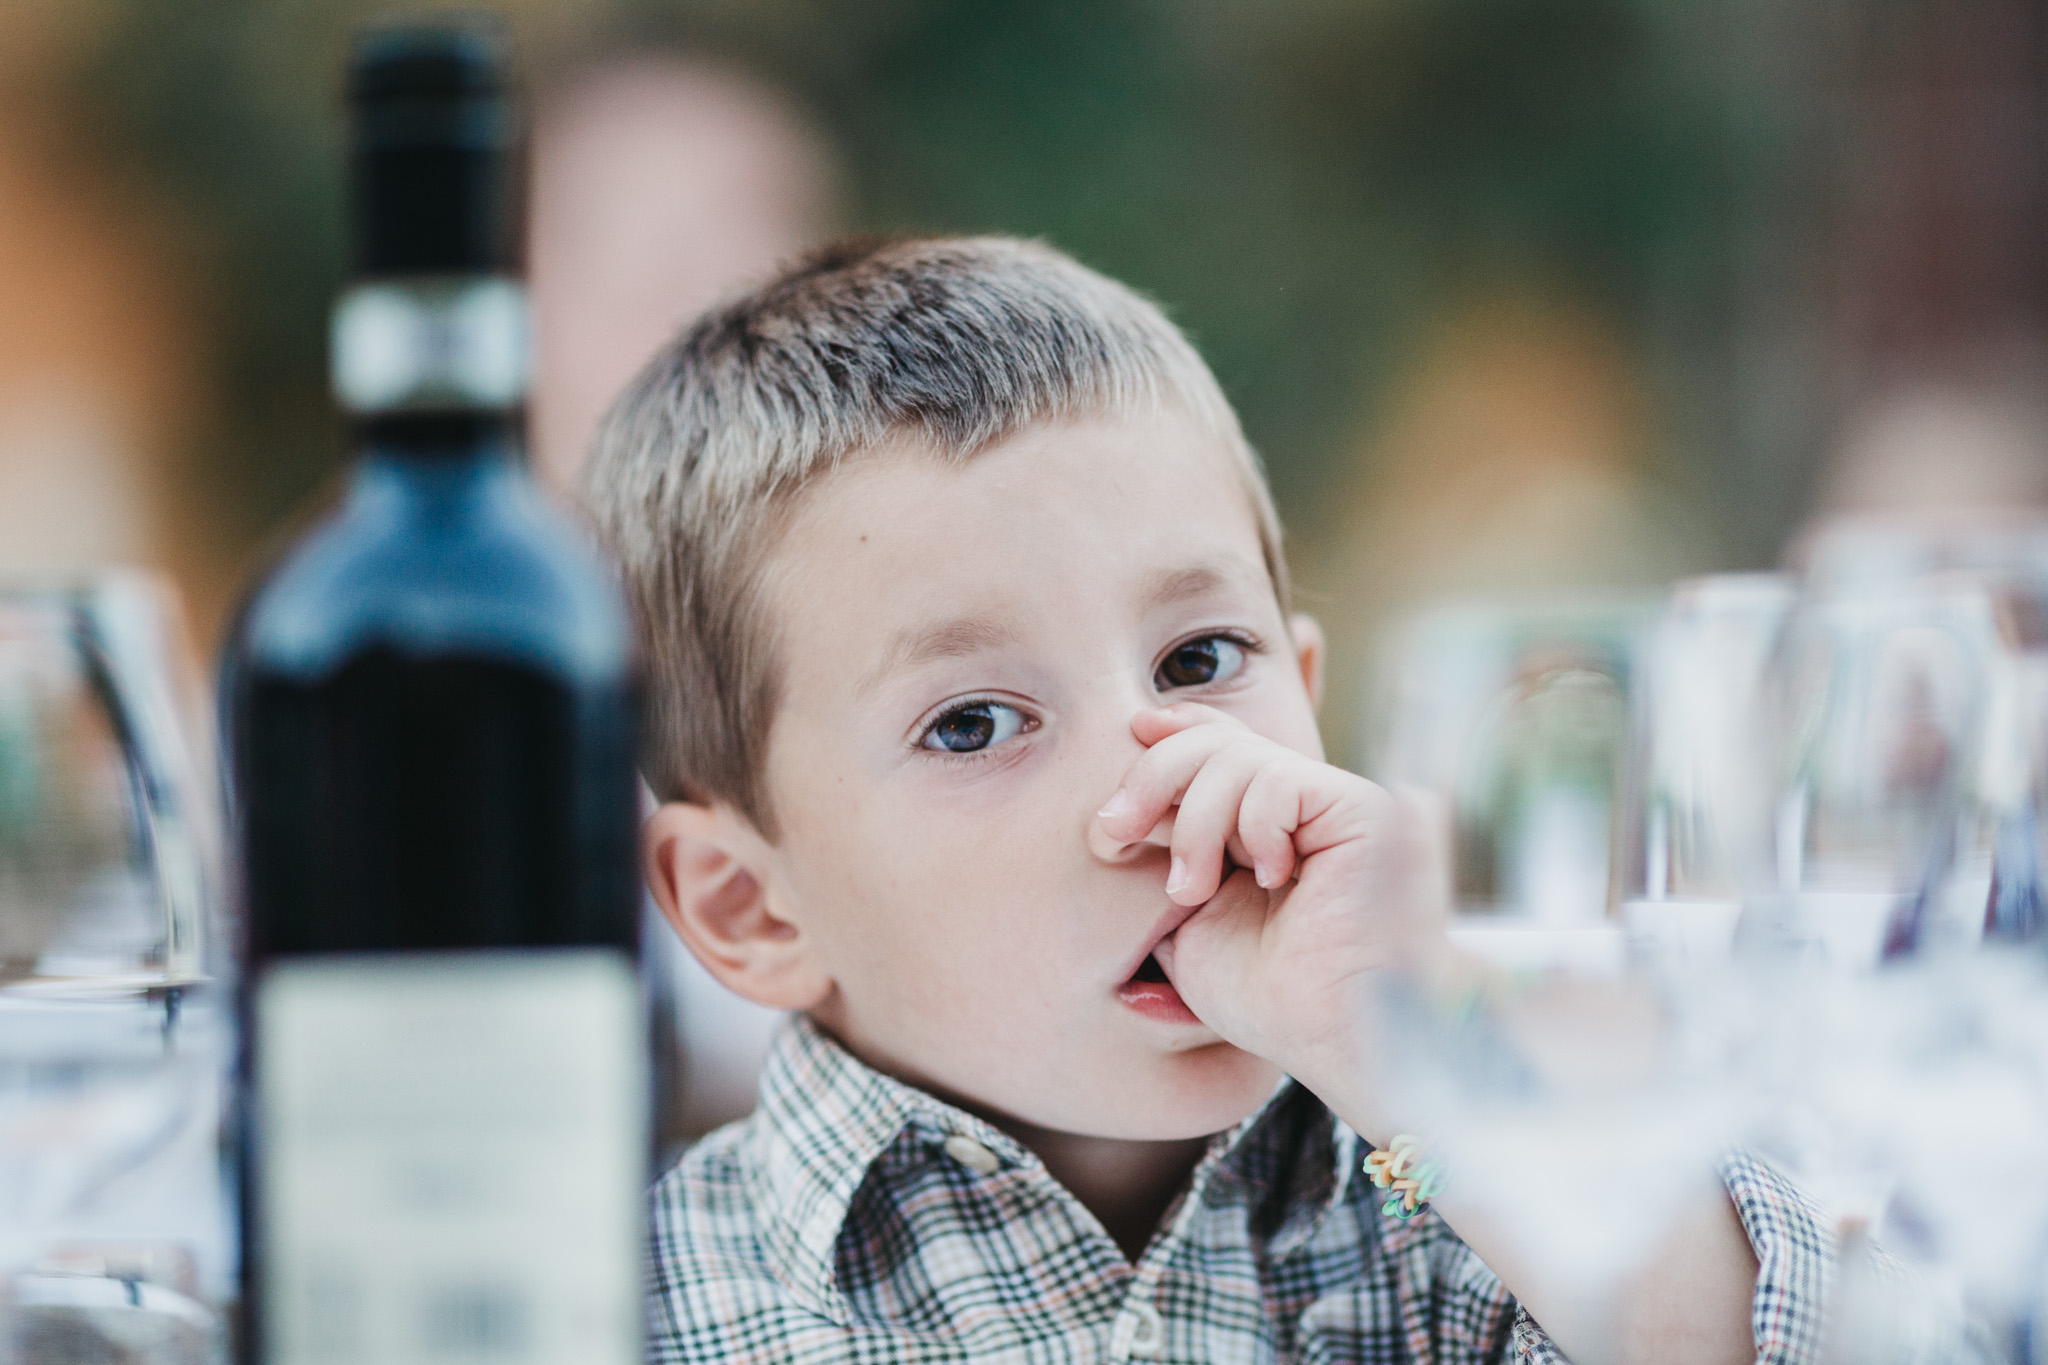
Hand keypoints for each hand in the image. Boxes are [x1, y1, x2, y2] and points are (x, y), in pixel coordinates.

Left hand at [1094, 703, 1450, 1108]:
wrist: (1334, 1039)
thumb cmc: (1268, 999)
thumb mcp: (1188, 921)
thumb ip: (1167, 857)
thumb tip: (1118, 804)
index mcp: (1268, 826)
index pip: (1217, 743)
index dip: (1166, 742)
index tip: (1118, 781)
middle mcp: (1306, 808)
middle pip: (1216, 740)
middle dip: (1151, 778)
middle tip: (1115, 835)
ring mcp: (1336, 805)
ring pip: (1237, 757)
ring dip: (1194, 824)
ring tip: (1193, 892)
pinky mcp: (1363, 810)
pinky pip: (1279, 781)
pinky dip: (1253, 829)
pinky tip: (1271, 879)